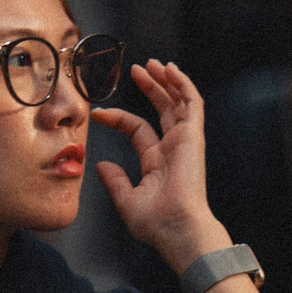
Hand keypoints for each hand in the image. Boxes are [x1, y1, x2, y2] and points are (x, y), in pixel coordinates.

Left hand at [93, 60, 230, 273]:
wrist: (177, 228)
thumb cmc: (156, 223)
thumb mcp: (127, 201)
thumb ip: (115, 181)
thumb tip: (100, 166)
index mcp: (157, 162)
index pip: (138, 129)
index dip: (118, 117)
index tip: (97, 113)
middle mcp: (172, 148)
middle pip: (162, 109)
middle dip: (150, 88)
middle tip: (136, 69)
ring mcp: (185, 141)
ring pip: (178, 102)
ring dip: (166, 81)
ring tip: (152, 64)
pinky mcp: (193, 137)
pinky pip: (192, 104)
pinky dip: (183, 85)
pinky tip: (170, 70)